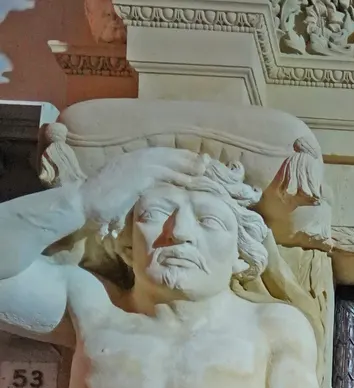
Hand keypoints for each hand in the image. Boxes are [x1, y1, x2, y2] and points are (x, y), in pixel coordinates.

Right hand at [79, 148, 206, 238]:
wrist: (83, 203)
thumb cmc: (101, 203)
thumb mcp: (122, 192)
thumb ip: (137, 188)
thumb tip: (151, 194)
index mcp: (128, 161)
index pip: (157, 156)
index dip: (176, 158)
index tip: (194, 162)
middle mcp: (131, 159)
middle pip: (164, 155)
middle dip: (186, 158)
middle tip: (206, 162)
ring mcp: (132, 166)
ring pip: (165, 162)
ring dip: (186, 164)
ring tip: (204, 169)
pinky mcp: (134, 176)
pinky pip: (161, 174)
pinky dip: (178, 176)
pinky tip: (191, 181)